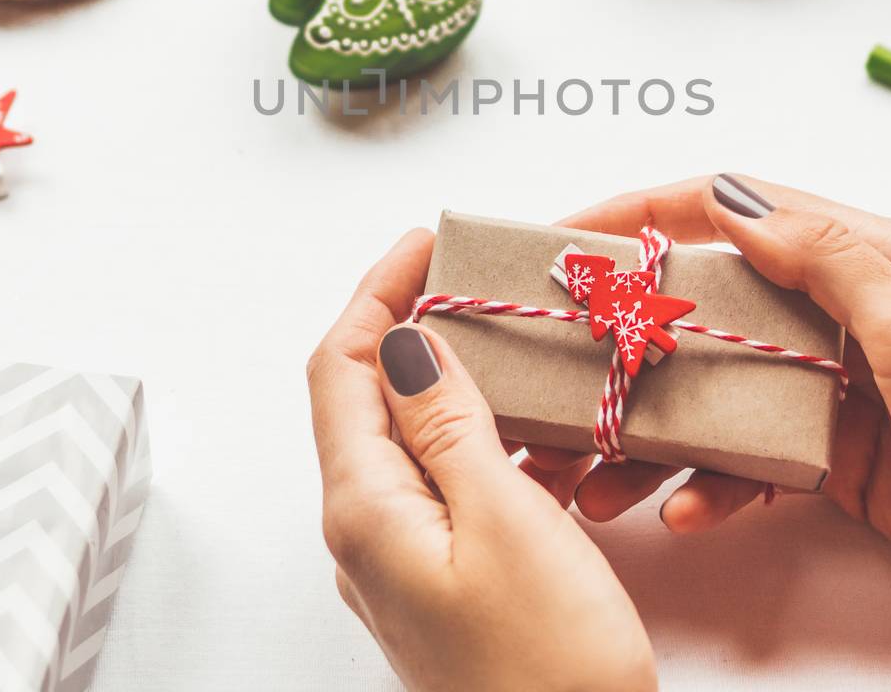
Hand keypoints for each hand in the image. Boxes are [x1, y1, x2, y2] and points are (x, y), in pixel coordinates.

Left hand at [307, 229, 657, 691]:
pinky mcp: (444, 581)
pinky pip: (442, 480)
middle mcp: (367, 533)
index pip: (342, 367)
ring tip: (508, 337)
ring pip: (407, 437)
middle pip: (365, 396)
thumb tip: (410, 342)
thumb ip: (448, 425)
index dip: (378, 292)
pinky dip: (475, 432)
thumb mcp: (504, 521)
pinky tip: (529, 426)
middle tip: (473, 277)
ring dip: (449, 377)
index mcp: (364, 509)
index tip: (426, 241)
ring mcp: (402, 561)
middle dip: (411, 323)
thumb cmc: (549, 673)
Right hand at [542, 175, 890, 591]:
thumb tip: (734, 199)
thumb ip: (822, 256)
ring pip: (712, 387)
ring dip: (654, 427)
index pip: (731, 209)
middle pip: (704, 301)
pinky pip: (744, 456)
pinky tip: (685, 508)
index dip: (647, 212)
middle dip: (629, 331)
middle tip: (564, 354)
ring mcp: (823, 381)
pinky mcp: (822, 451)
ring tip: (600, 467)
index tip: (576, 231)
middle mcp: (830, 308)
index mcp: (857, 254)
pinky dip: (709, 482)